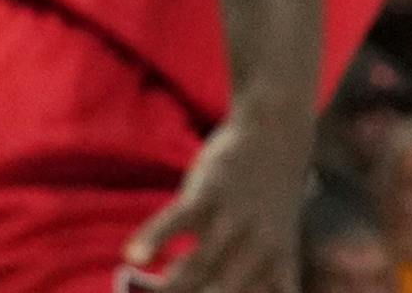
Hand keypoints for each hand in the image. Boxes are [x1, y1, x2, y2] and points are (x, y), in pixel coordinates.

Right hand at [123, 109, 314, 291]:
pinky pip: (177, 221)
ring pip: (193, 272)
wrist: (278, 134)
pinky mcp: (210, 192)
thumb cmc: (269, 199)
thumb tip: (210, 292)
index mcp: (275, 268)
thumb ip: (249, 280)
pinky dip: (154, 239)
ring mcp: (234, 221)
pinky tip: (133, 257)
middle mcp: (258, 250)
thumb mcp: (275, 242)